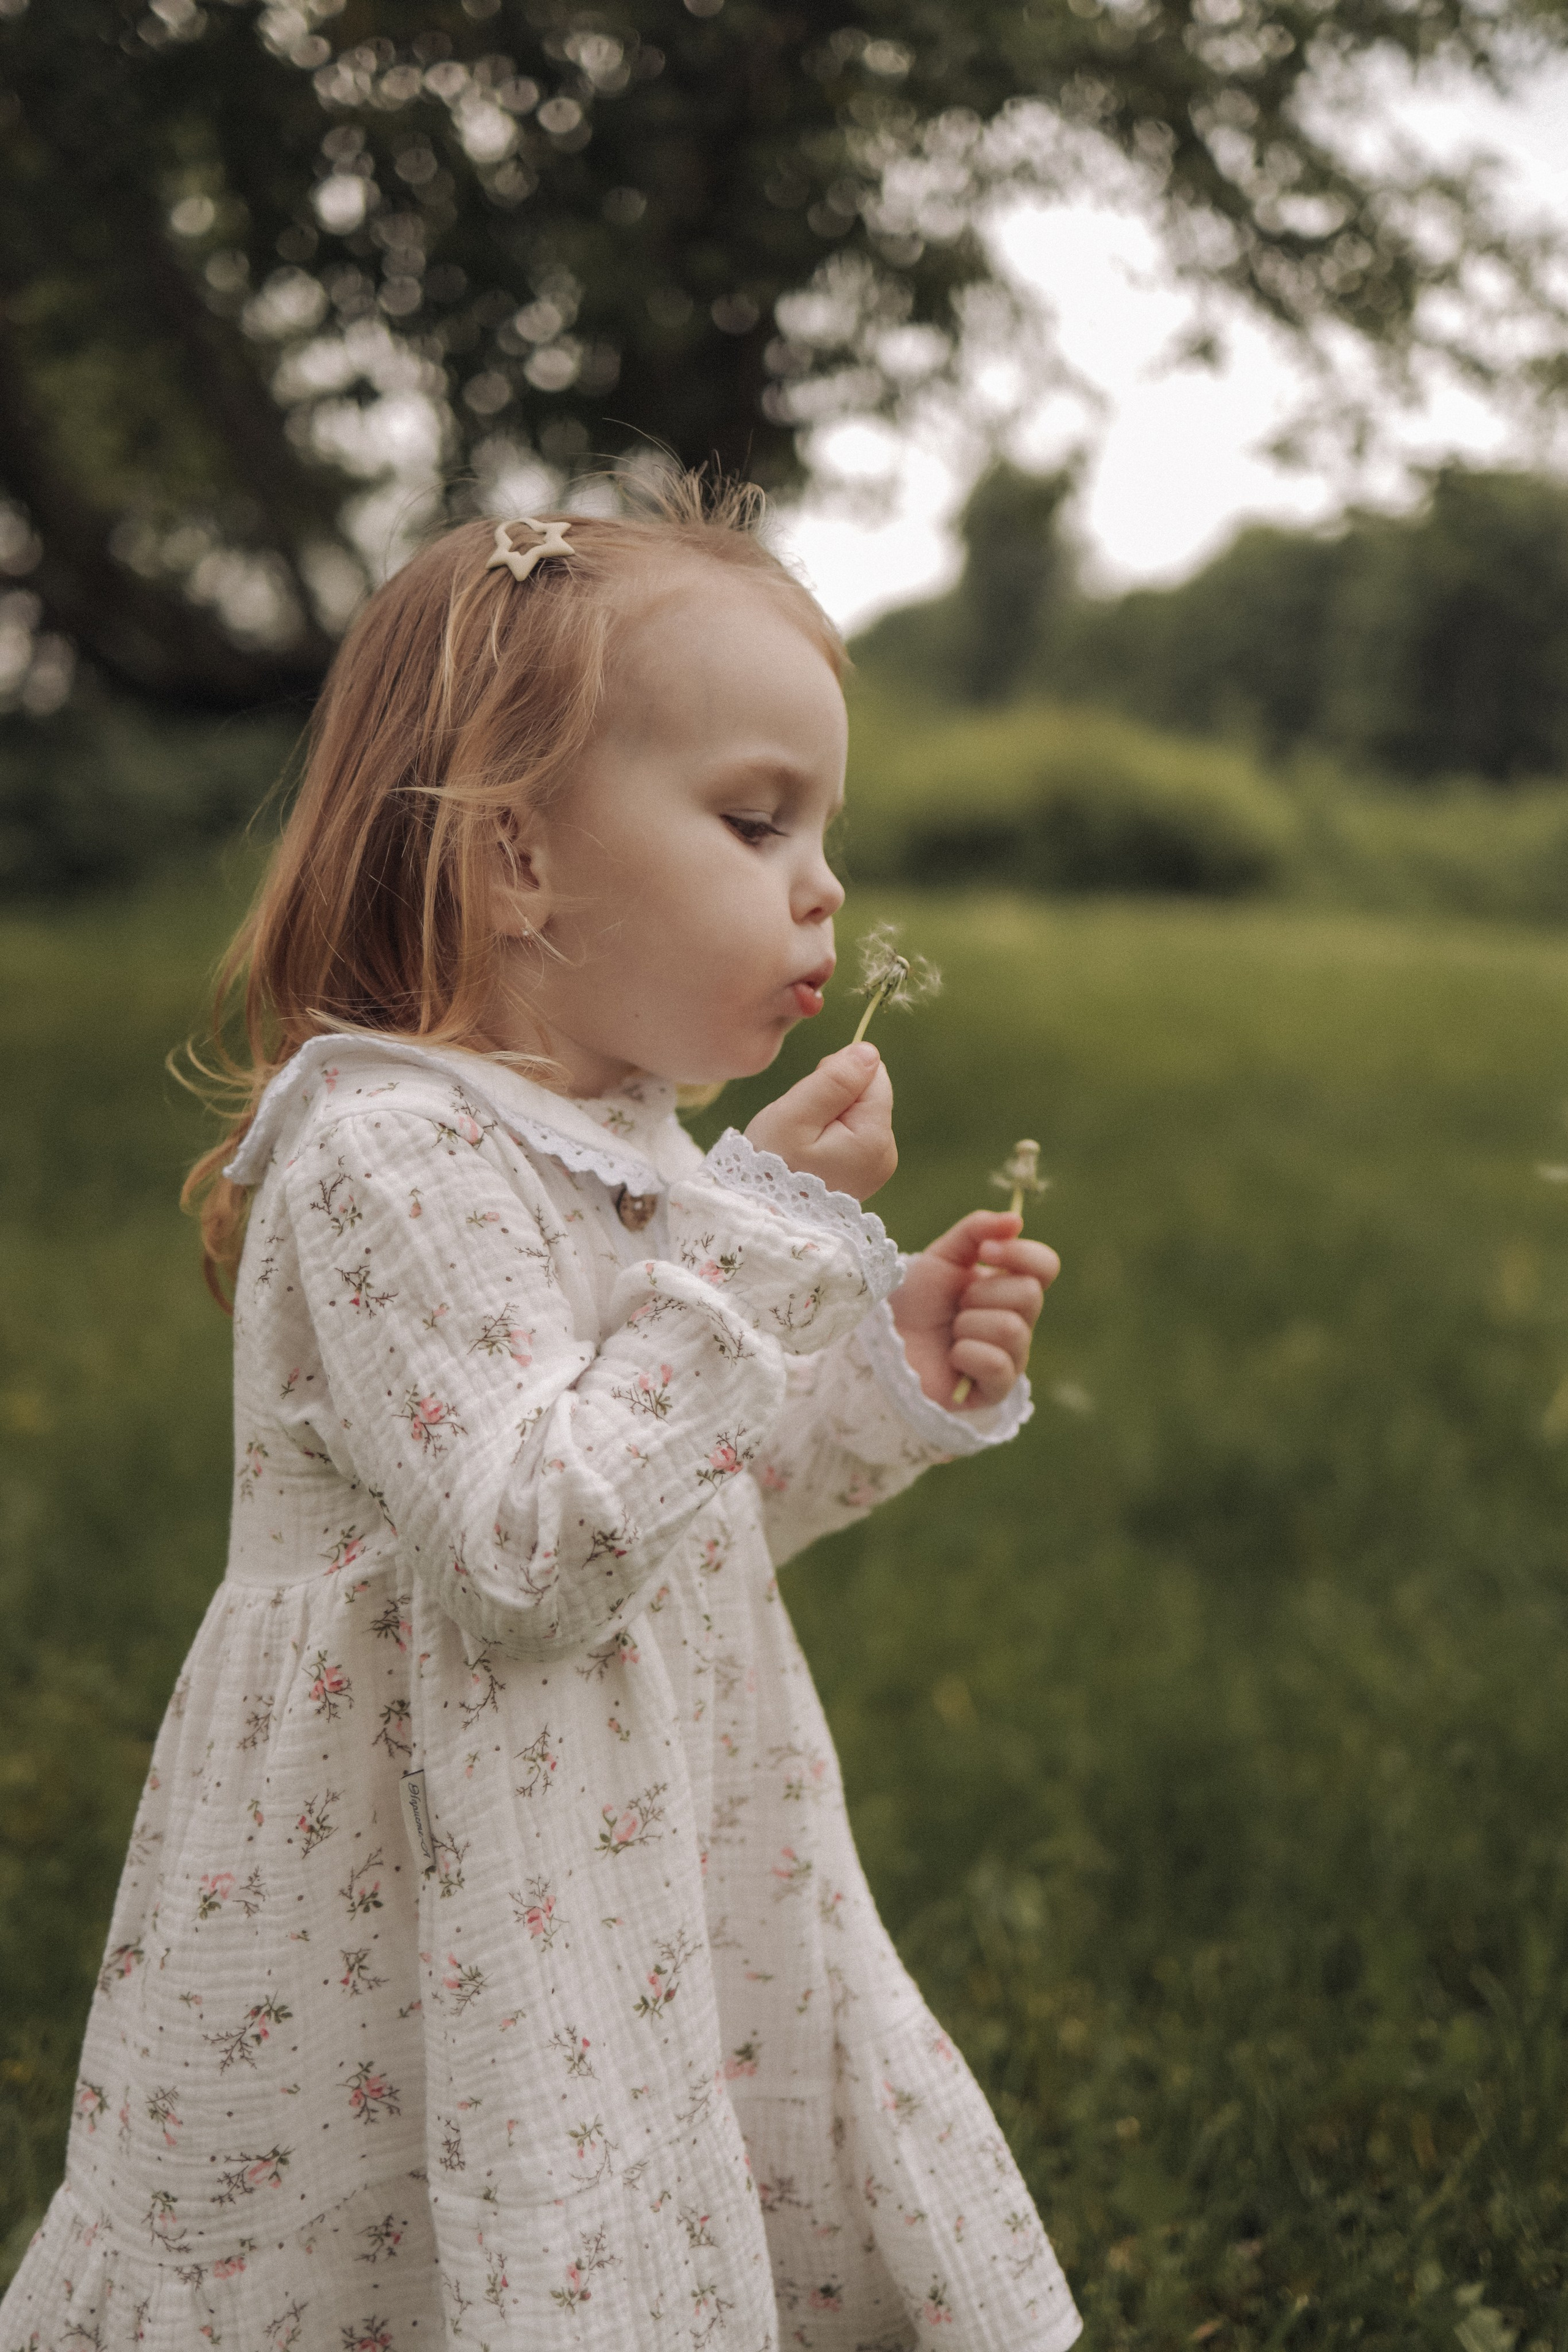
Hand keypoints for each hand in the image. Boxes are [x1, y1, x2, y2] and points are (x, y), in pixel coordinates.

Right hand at [745, 1043, 895, 1202]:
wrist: (763, 1219)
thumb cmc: (772, 1166)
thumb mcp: (796, 1116)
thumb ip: (834, 1080)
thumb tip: (869, 1052)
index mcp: (875, 1138)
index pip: (874, 1075)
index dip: (838, 1075)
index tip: (808, 1100)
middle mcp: (886, 1153)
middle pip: (867, 1094)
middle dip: (833, 1098)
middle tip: (801, 1126)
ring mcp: (876, 1167)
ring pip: (857, 1113)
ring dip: (828, 1117)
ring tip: (802, 1143)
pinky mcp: (864, 1174)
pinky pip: (851, 1135)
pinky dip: (829, 1136)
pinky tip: (809, 1156)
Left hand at [889, 1212, 1058, 1410]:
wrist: (884, 1340)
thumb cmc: (915, 1300)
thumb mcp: (942, 1256)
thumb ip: (977, 1230)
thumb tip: (1016, 1219)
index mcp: (1010, 1287)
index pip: (1046, 1266)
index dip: (1021, 1255)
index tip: (985, 1253)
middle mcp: (1019, 1321)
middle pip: (1030, 1295)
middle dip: (981, 1294)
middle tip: (956, 1304)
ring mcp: (1011, 1357)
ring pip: (1012, 1329)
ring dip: (969, 1325)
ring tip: (951, 1331)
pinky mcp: (995, 1390)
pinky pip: (998, 1365)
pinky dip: (967, 1355)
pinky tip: (952, 1357)